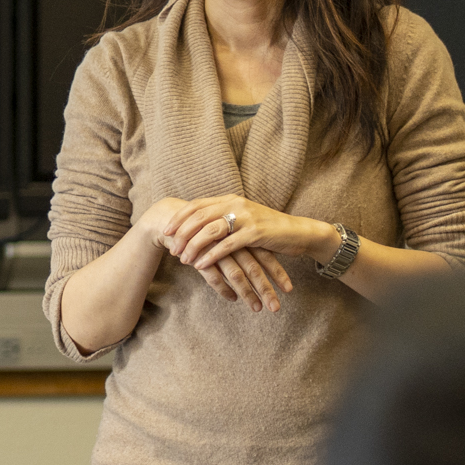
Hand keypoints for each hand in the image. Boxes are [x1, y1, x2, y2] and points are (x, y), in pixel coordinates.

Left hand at [163, 196, 325, 312]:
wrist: (298, 232)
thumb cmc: (267, 229)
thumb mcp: (242, 219)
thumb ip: (223, 219)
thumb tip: (197, 229)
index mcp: (230, 199)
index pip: (197, 205)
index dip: (179, 217)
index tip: (166, 230)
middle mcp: (236, 204)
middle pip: (200, 216)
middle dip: (182, 233)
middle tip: (172, 248)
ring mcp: (246, 217)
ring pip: (211, 230)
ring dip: (194, 246)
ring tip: (183, 259)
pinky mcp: (256, 232)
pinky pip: (227, 245)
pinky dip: (212, 255)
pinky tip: (201, 265)